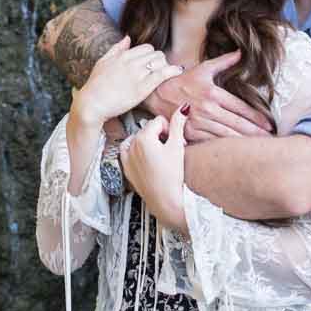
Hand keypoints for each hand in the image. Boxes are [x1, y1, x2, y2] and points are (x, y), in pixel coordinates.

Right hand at [70, 36, 182, 133]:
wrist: (91, 103)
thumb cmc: (95, 85)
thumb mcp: (103, 62)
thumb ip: (116, 49)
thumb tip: (127, 37)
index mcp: (122, 55)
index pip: (146, 48)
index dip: (151, 56)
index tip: (152, 64)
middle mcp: (131, 62)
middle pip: (155, 53)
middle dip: (160, 61)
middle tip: (159, 71)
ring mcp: (137, 74)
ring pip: (160, 61)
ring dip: (165, 66)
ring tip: (166, 74)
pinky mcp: (142, 88)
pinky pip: (162, 74)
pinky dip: (172, 71)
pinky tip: (178, 71)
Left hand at [121, 106, 186, 230]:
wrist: (167, 202)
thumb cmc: (172, 178)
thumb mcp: (177, 146)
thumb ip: (178, 124)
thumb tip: (183, 108)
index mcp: (143, 138)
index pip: (159, 121)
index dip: (170, 129)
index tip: (176, 141)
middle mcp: (132, 146)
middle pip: (148, 129)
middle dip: (160, 136)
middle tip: (170, 150)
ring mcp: (127, 158)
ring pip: (139, 140)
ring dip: (149, 143)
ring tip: (160, 156)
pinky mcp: (127, 169)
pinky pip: (129, 152)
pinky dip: (137, 152)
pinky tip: (148, 159)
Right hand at [142, 49, 274, 143]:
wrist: (156, 93)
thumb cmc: (183, 81)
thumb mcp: (203, 69)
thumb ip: (224, 61)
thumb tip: (241, 52)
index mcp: (213, 93)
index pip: (240, 107)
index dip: (257, 117)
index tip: (269, 124)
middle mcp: (207, 108)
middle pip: (237, 124)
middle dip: (255, 132)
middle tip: (270, 138)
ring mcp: (199, 122)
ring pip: (226, 135)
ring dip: (243, 142)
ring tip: (258, 147)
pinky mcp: (190, 133)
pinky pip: (211, 142)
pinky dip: (224, 148)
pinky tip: (236, 152)